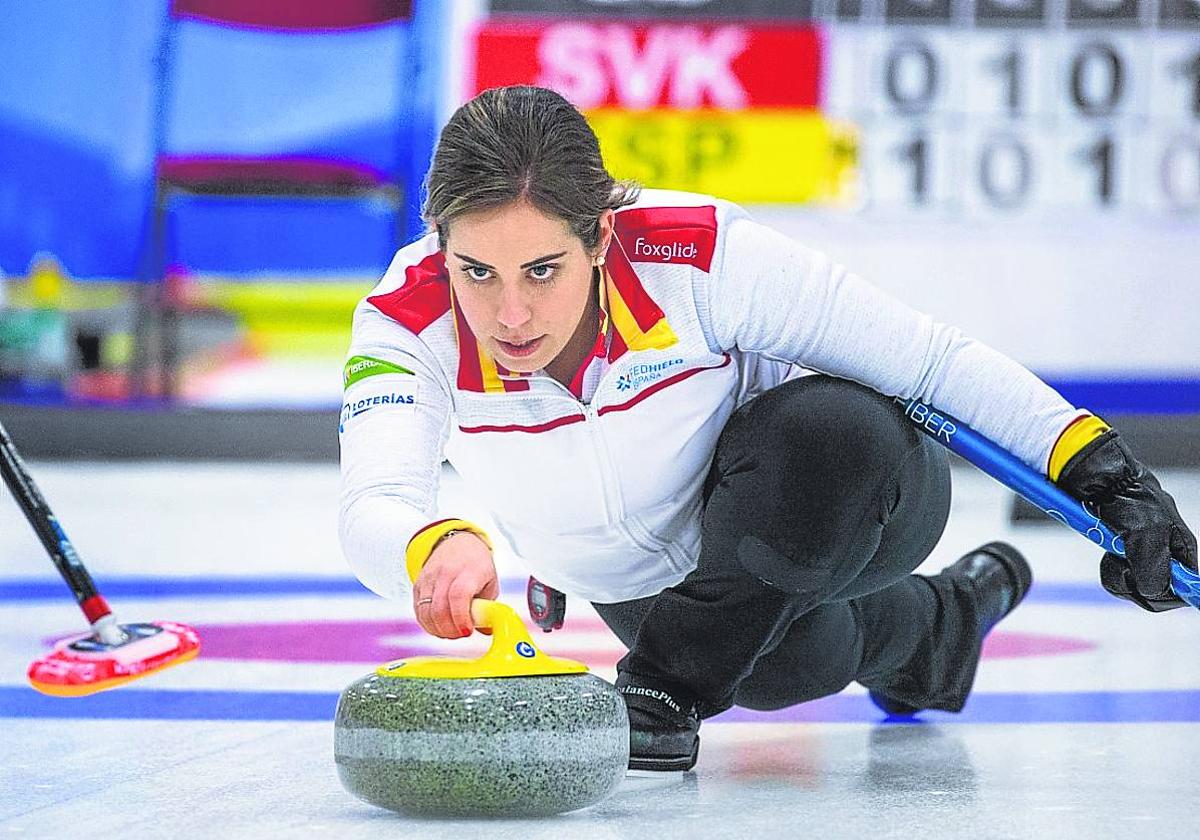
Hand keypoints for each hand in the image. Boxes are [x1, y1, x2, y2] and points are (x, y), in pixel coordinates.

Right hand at [412, 532, 498, 637]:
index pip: (459, 595)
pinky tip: (440, 627)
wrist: (457, 543)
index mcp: (469, 570)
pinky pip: (418, 611)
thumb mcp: (491, 583)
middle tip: (461, 634)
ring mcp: (429, 578)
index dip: (461, 618)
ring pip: (426, 612)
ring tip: (452, 632)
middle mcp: (446, 573)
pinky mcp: (418, 585)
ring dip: (438, 630)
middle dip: (449, 630)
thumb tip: (485, 631)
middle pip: (439, 608)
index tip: (468, 631)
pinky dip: (428, 624)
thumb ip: (488, 608)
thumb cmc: (477, 565)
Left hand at [1057, 429, 1196, 611]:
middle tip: (1122, 563)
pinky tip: (1107, 552)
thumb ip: (1154, 566)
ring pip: (1135, 586)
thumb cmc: (1128, 499)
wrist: (1099, 481)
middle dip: (1136, 584)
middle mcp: (1167, 556)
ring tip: (1112, 553)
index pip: (1186, 589)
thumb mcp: (1145, 533)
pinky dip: (1110, 568)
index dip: (1168, 595)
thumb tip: (1153, 591)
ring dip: (1119, 573)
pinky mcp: (1125, 553)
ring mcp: (1144, 555)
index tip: (1148, 590)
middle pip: (1157, 593)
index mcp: (1182, 550)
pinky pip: (1118, 575)